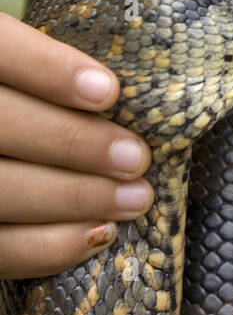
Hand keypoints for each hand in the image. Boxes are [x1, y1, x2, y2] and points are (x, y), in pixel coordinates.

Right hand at [0, 12, 153, 277]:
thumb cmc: (19, 99)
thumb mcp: (22, 68)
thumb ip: (48, 72)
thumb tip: (121, 96)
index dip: (46, 70)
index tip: (107, 91)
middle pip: (0, 124)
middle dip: (74, 144)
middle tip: (136, 158)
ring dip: (75, 199)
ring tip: (135, 198)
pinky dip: (48, 247)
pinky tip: (96, 235)